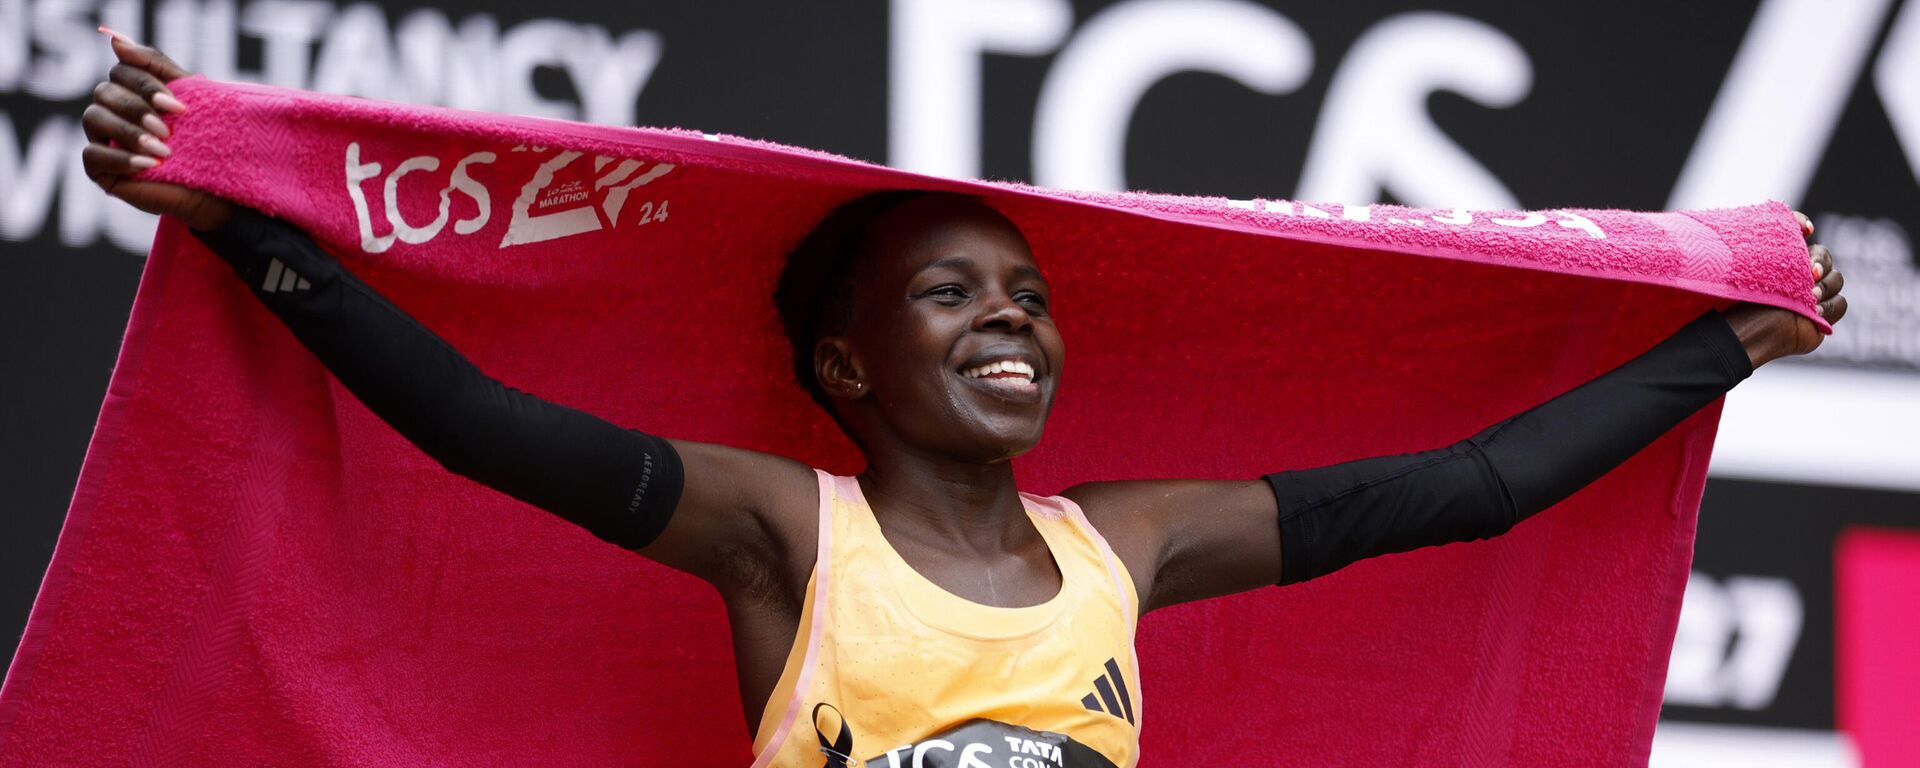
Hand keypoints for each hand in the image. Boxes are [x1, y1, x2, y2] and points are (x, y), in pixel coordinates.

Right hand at [81, 28, 233, 231]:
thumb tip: (115, 40)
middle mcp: (111, 110)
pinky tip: (149, 166)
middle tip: (167, 131)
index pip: (122, 70)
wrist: (218, 187)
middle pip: (104, 92)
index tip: (179, 108)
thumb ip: (155, 66)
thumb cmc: (207, 139)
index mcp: (132, 90)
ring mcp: (102, 138)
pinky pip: (92, 155)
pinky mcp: (99, 169)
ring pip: (93, 118)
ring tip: (162, 151)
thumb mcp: (190, 96)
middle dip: (137, 109)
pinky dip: (120, 158)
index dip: (146, 85)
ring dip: (129, 133)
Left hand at [1720, 210, 1848, 368]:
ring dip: (1825, 286)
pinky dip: (1830, 306)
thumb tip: (1807, 227)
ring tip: (1809, 296)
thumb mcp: (1752, 265)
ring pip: (1837, 280)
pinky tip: (1814, 311)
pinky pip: (1840, 304)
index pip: (1802, 234)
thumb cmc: (1742, 298)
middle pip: (1826, 258)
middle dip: (1821, 262)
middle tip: (1810, 273)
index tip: (1805, 230)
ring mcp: (1813, 297)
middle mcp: (1800, 276)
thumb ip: (1774, 240)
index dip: (1805, 227)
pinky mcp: (1821, 318)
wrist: (1746, 331)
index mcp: (1783, 261)